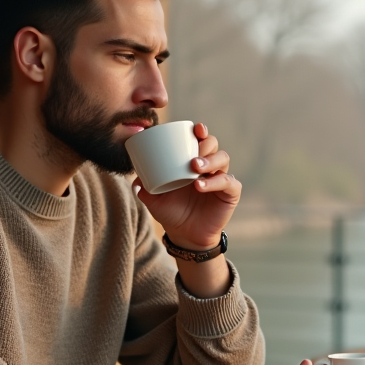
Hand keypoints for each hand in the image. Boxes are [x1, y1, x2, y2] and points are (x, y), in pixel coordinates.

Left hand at [134, 123, 238, 250]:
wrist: (185, 235)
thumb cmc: (172, 212)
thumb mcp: (154, 200)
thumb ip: (144, 189)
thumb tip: (135, 180)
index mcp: (193, 161)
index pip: (201, 139)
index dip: (201, 130)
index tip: (196, 129)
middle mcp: (210, 166)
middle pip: (213, 145)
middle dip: (204, 144)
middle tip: (191, 155)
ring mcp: (221, 178)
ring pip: (223, 159)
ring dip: (210, 160)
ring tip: (195, 167)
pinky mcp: (230, 193)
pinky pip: (229, 182)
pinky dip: (216, 181)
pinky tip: (200, 185)